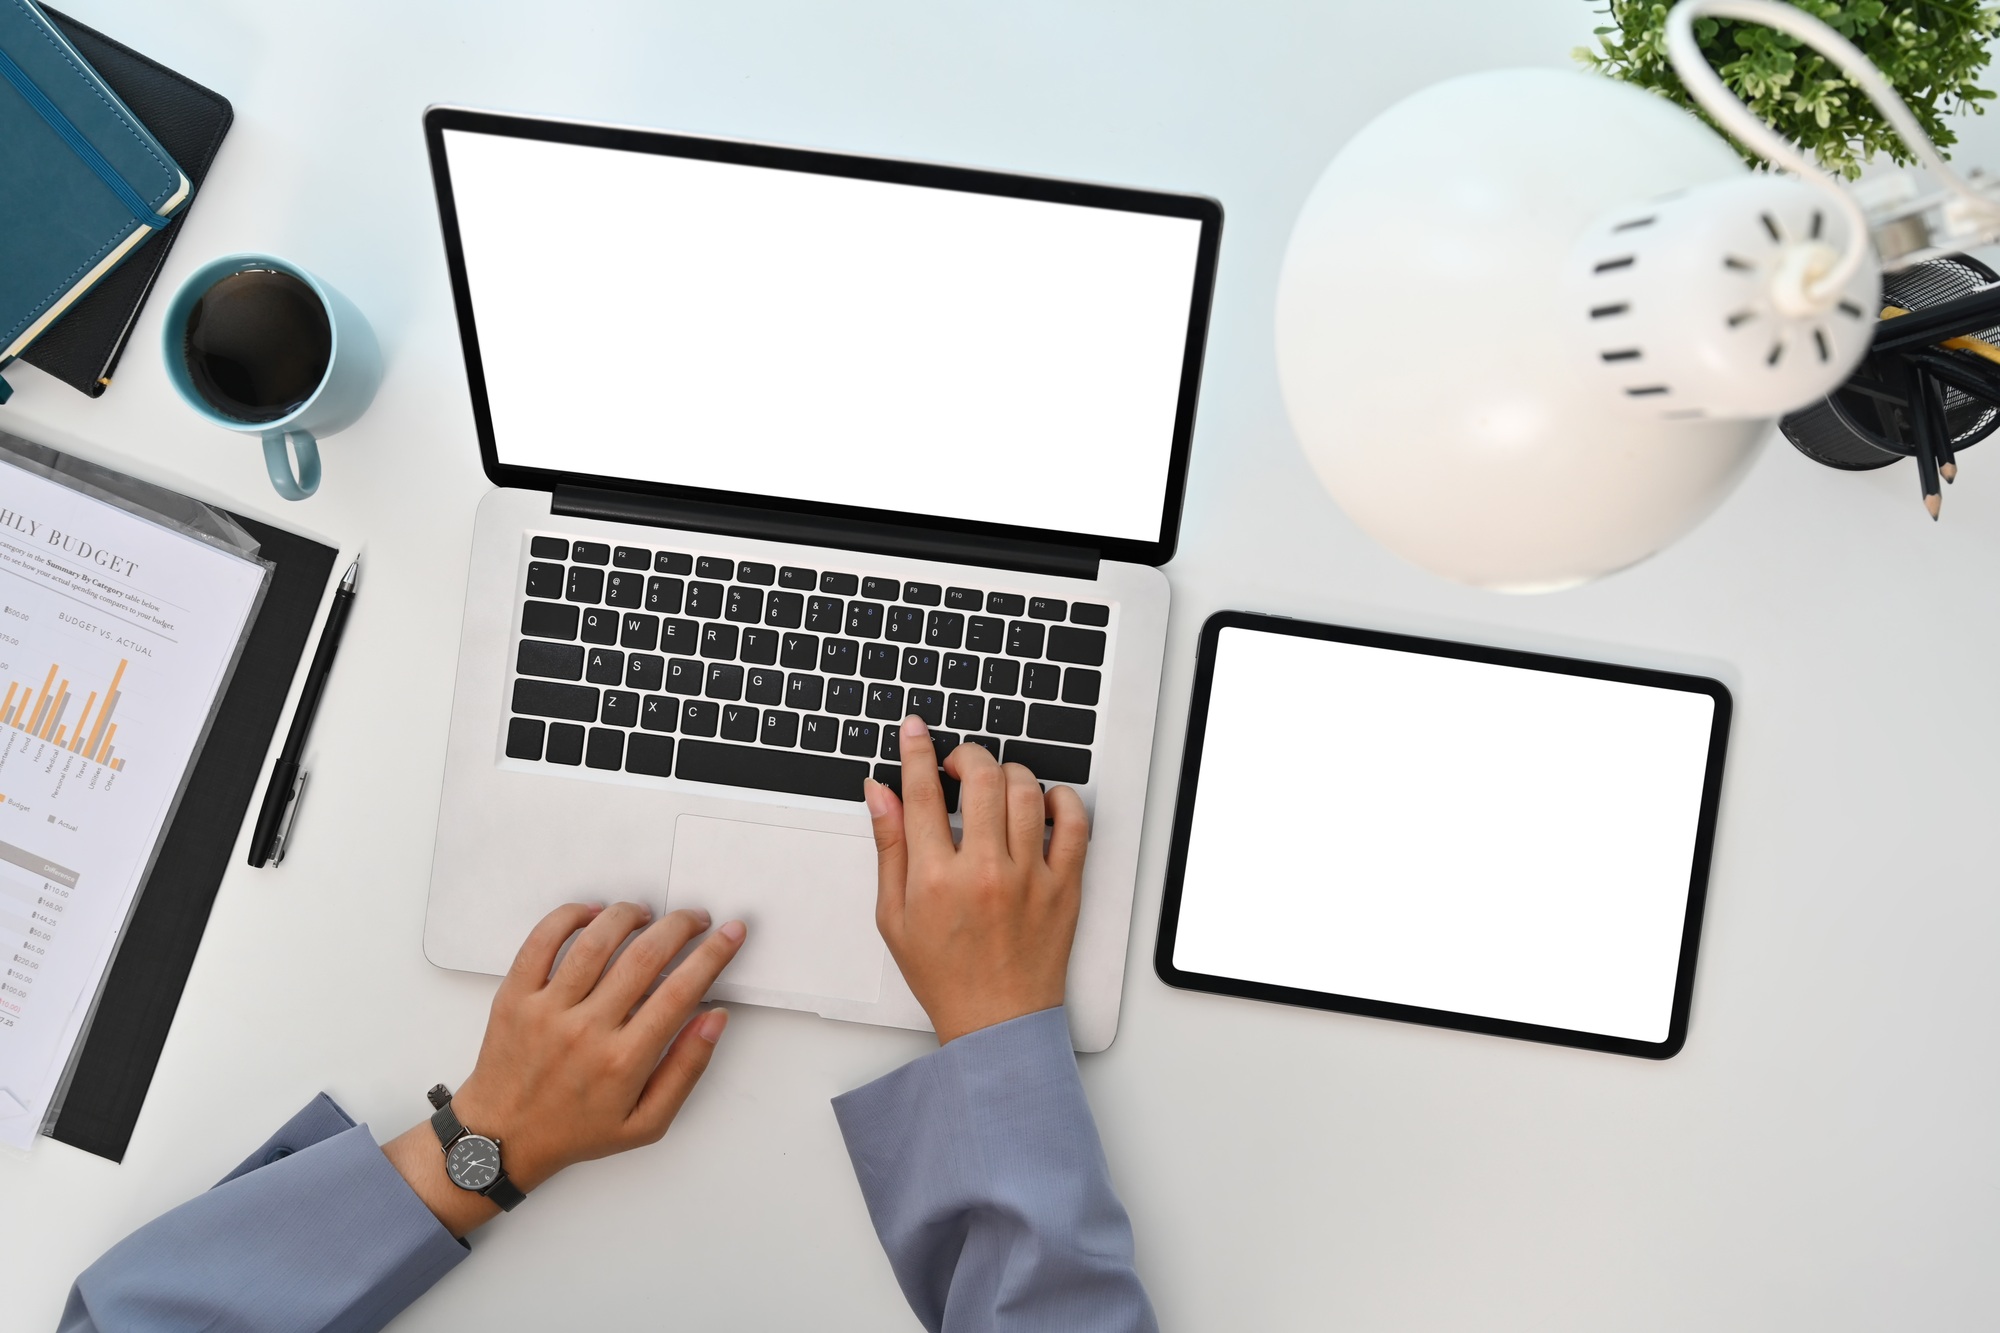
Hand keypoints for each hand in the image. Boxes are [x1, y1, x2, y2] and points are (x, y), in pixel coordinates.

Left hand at [382, 902, 743, 1235]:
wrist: (503, 1140)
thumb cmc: (577, 1131)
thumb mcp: (647, 1122)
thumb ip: (687, 1070)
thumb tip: (715, 1018)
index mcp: (624, 1061)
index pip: (681, 991)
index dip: (714, 954)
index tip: (731, 933)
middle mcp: (586, 1030)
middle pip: (645, 956)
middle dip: (680, 927)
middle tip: (695, 919)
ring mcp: (547, 1010)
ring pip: (596, 941)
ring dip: (629, 915)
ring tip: (646, 914)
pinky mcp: (515, 997)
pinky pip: (541, 941)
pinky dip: (570, 916)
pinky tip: (593, 914)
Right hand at [864, 715, 1088, 1043]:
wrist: (997, 1021)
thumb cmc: (944, 973)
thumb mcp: (894, 915)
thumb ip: (889, 847)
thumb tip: (879, 793)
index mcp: (936, 880)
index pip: (923, 793)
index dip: (916, 751)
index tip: (916, 730)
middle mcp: (985, 872)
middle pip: (981, 778)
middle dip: (965, 755)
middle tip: (958, 763)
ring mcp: (1030, 877)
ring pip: (1026, 790)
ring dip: (1007, 773)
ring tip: (995, 786)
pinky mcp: (1064, 885)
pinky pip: (1073, 822)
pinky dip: (1059, 800)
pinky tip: (1041, 804)